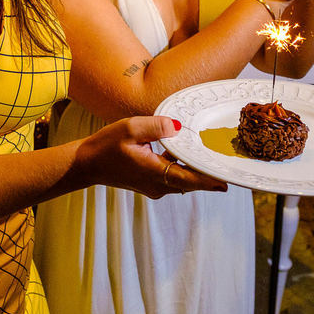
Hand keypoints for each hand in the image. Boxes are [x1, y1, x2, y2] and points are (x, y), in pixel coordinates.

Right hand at [77, 116, 226, 197]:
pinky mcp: (150, 183)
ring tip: (211, 158)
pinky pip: (172, 177)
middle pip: (190, 181)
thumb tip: (178, 127)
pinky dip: (181, 167)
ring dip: (194, 170)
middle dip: (207, 175)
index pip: (189, 179)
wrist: (87, 164)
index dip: (209, 181)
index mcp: (155, 173)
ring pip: (182, 179)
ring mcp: (154, 187)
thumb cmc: (106, 145)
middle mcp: (157, 185)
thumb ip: (157, 126)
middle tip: (226, 167)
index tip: (226, 182)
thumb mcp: (130, 128)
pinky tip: (185, 154)